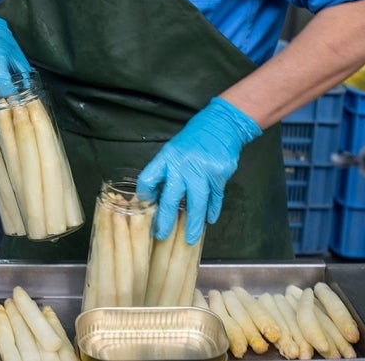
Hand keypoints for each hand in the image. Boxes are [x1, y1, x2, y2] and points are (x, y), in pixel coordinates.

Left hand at [136, 97, 261, 244]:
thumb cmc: (194, 138)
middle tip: (162, 235)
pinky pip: (215, 197)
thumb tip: (154, 194)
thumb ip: (165, 170)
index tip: (143, 209)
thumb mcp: (173, 149)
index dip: (144, 194)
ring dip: (193, 224)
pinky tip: (209, 219)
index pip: (148, 178)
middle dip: (165, 220)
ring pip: (196, 203)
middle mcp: (182, 165)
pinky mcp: (218, 175)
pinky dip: (212, 210)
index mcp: (167, 157)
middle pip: (171, 198)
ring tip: (190, 238)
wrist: (222, 125)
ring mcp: (202, 170)